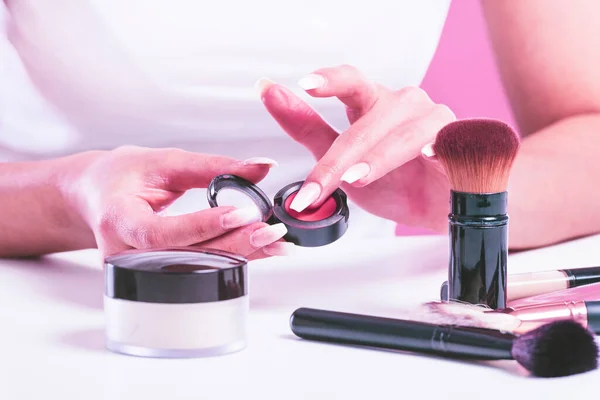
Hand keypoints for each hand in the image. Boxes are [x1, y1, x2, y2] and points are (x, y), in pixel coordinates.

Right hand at [67, 146, 290, 258]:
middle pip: (185, 258)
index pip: (161, 233)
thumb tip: (262, 166)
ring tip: (275, 242)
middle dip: (234, 245)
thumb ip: (213, 166)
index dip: (202, 226)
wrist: (97, 196)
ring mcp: (138, 272)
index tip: (242, 214)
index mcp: (118, 220)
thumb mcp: (164, 161)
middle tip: (272, 231)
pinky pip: (196, 269)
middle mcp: (124, 254)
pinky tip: (258, 249)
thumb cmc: (122, 175)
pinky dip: (230, 258)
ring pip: (196, 269)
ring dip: (239, 255)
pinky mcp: (155, 276)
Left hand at [258, 65, 455, 232]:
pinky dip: (438, 148)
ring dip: (378, 157)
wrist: (442, 209)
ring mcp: (437, 118)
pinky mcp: (465, 139)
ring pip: (405, 132)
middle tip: (317, 187)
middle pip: (369, 121)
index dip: (330, 80)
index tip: (305, 85)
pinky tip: (428, 156)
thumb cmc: (396, 182)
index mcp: (374, 105)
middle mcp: (405, 104)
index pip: (350, 81)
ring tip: (356, 178)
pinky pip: (450, 141)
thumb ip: (308, 127)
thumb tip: (269, 90)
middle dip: (340, 157)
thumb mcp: (342, 160)